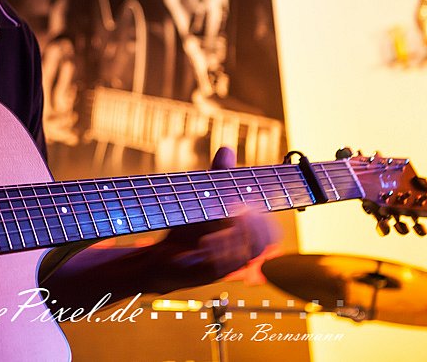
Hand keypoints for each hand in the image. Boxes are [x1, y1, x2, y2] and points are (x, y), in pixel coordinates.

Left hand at [145, 147, 276, 292]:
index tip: (249, 205)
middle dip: (253, 226)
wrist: (156, 255)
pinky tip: (205, 239)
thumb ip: (217, 177)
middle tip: (238, 209)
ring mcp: (221, 268)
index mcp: (242, 239)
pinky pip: (218, 268)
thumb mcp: (201, 197)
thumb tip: (226, 149)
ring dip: (233, 236)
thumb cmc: (185, 228)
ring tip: (221, 219)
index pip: (270, 234)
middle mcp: (236, 256)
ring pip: (242, 257)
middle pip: (260, 245)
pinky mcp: (201, 276)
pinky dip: (215, 251)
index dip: (266, 221)